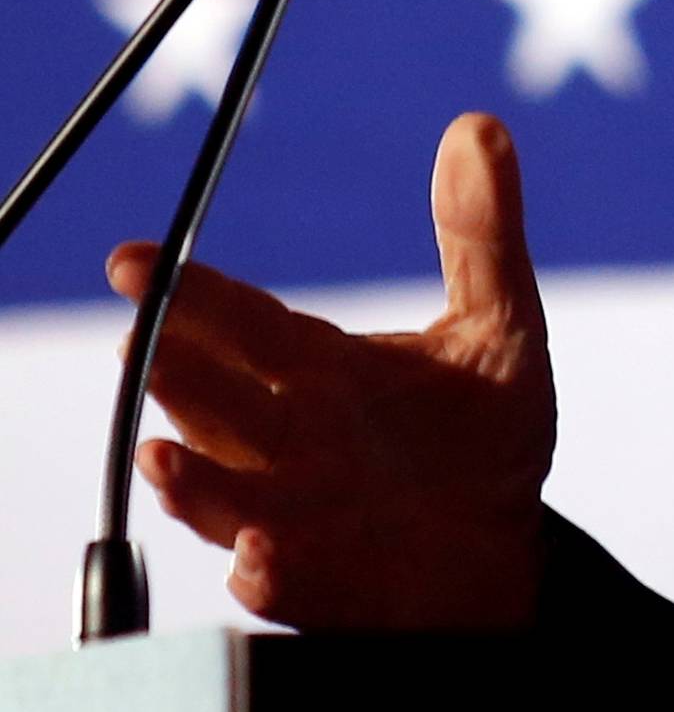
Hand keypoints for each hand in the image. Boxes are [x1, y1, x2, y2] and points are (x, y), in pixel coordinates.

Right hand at [107, 111, 556, 630]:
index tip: (132, 261)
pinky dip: (262, 570)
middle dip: (172, 373)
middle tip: (140, 342)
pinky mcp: (323, 586)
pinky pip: (277, 582)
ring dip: (190, 480)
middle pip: (213, 400)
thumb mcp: (499, 322)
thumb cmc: (482, 434)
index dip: (186, 290)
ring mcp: (296, 514)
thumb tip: (481, 125)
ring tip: (164, 456)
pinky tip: (257, 554)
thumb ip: (482, 233)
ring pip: (220, 494)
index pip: (239, 321)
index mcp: (319, 368)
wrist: (504, 551)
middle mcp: (290, 438)